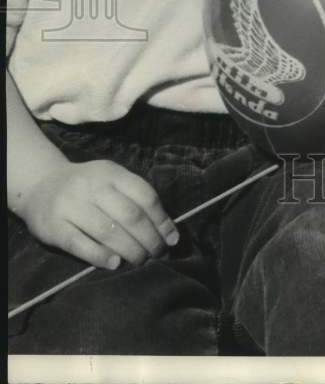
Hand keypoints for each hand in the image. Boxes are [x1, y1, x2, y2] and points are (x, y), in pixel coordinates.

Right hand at [16, 156, 179, 269]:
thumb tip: (166, 230)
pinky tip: (115, 264)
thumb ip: (135, 198)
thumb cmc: (86, 187)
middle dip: (149, 239)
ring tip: (141, 261)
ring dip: (130, 250)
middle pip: (130, 215)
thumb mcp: (111, 180)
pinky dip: (100, 256)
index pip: (144, 196)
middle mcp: (92, 186)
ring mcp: (71, 205)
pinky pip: (80, 244)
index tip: (172, 239)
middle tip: (158, 254)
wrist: (40, 184)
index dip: (162, 220)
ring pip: (108, 231)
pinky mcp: (53, 227)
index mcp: (111, 172)